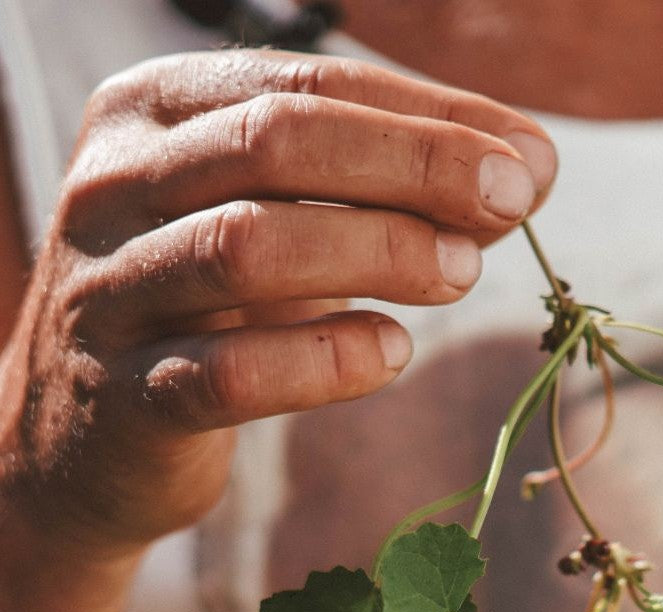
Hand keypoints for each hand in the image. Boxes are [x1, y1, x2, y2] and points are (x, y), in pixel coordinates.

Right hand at [0, 49, 555, 554]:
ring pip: (247, 247)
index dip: (429, 119)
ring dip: (379, 253)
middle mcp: (114, 186)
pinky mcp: (126, 398)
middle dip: (412, 166)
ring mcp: (109, 293)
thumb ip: (383, 189)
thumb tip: (529, 170)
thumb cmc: (208, 311)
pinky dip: (328, 362)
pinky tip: (392, 353)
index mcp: (153, 112)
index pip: (306, 83)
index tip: (531, 162)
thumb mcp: (282, 225)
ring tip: (461, 273)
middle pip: (272, 142)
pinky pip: (233, 373)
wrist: (90, 437)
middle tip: (510, 204)